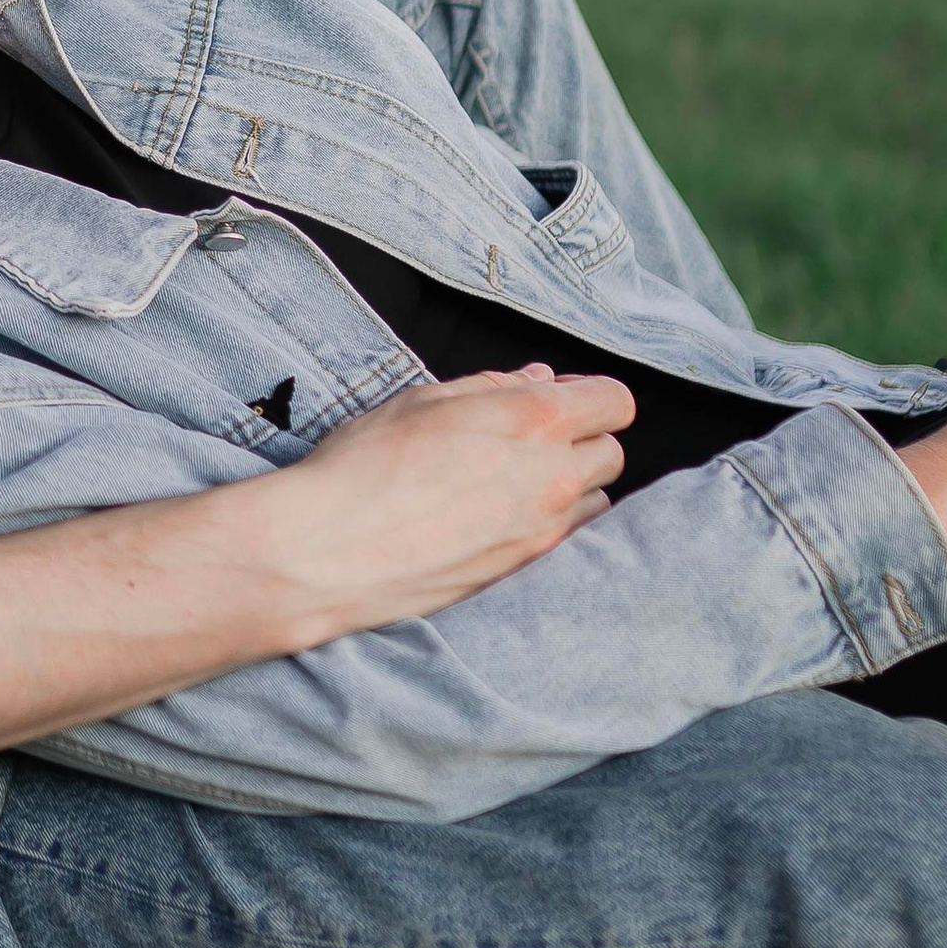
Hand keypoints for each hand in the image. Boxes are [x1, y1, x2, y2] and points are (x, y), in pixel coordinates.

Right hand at [270, 367, 631, 636]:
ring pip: (596, 498)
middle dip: (583, 439)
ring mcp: (544, 528)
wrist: (332, 549)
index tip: (562, 398)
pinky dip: (552, 518)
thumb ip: (492, 387)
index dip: (592, 395)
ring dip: (572, 483)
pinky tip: (501, 512)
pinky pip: (567, 535)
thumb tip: (538, 380)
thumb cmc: (365, 466)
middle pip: (612, 453)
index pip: (615, 402)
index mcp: (532, 419)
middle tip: (532, 438)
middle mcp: (552, 475)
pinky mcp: (525, 567)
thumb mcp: (423, 402)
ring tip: (516, 479)